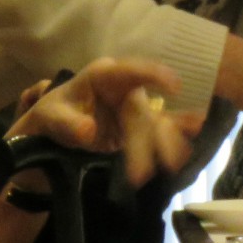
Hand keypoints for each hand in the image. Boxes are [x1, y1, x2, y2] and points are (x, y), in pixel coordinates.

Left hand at [7, 60, 200, 187]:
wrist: (52, 136)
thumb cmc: (51, 117)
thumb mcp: (50, 118)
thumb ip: (68, 124)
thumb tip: (89, 131)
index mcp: (104, 76)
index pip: (129, 72)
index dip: (153, 75)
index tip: (173, 85)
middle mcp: (126, 88)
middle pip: (143, 112)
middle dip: (148, 140)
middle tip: (147, 170)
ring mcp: (135, 108)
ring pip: (155, 125)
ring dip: (165, 145)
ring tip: (173, 164)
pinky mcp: (141, 127)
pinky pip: (160, 132)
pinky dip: (175, 139)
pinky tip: (192, 140)